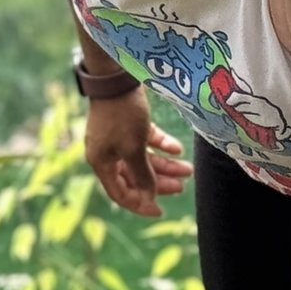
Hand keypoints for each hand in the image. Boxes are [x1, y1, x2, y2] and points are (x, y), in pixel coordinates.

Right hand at [85, 88, 190, 215]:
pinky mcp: (127, 124)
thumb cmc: (122, 116)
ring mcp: (117, 138)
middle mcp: (108, 153)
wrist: (115, 78)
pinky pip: (146, 141)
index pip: (120, 193)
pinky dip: (161, 146)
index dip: (140, 204)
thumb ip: (143, 175)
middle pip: (135, 176)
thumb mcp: (134, 148)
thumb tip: (149, 196)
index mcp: (103, 163)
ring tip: (188, 168)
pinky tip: (177, 148)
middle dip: (159, 183)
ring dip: (165, 165)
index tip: (160, 211)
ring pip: (143, 159)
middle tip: (182, 186)